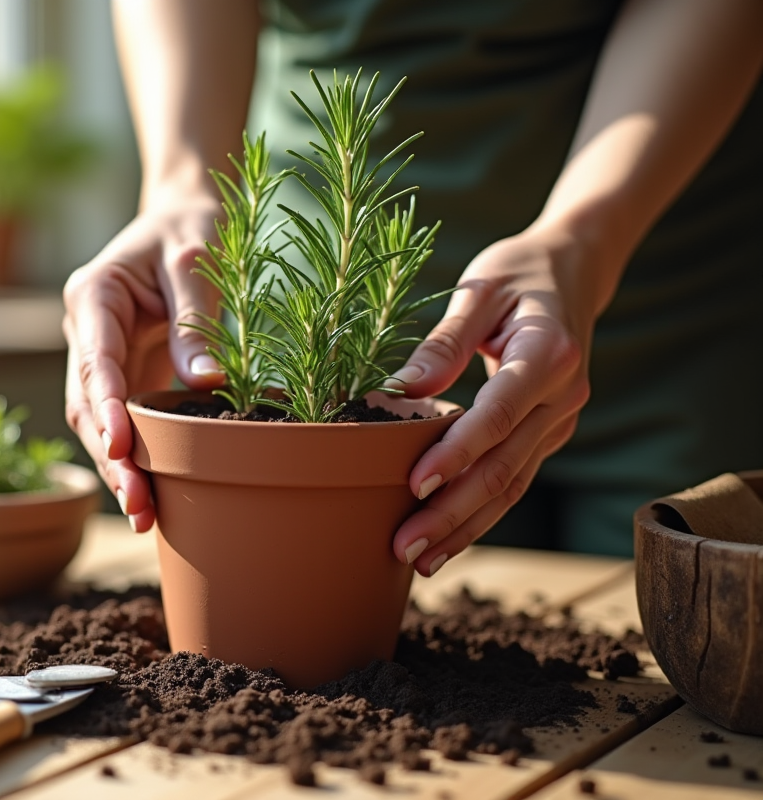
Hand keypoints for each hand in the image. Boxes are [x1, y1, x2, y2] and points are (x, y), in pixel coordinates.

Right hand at [62, 192, 223, 531]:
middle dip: (111, 455)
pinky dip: (132, 458)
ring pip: (96, 422)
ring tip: (143, 515)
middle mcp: (87, 332)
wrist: (183, 217)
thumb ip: (196, 318)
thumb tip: (205, 383)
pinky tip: (149, 497)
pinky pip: (120, 422)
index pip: (95, 359)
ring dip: (117, 467)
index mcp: (93, 296)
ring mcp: (100, 357)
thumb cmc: (189, 228)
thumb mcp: (196, 260)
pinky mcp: (122, 375)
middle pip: (88, 403)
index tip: (120, 443)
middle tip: (138, 503)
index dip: (105, 405)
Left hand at [389, 226, 601, 575]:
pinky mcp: (548, 434)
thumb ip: (443, 341)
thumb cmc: (517, 273)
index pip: (498, 414)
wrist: (573, 271)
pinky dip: (481, 514)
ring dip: (466, 527)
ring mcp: (560, 421)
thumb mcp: (478, 290)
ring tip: (420, 560)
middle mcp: (564, 397)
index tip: (415, 482)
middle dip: (453, 511)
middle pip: (505, 465)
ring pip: (512, 485)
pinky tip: (447, 541)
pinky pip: (515, 480)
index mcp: (549, 354)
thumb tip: (400, 390)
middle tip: (404, 545)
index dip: (458, 452)